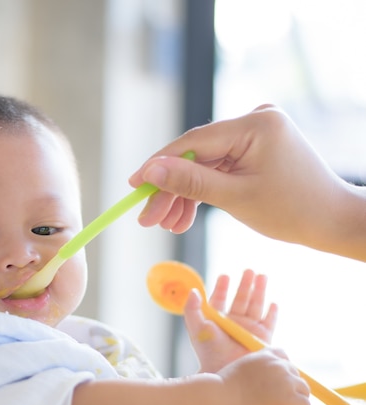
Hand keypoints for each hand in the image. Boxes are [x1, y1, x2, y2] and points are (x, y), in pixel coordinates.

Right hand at [129, 105, 365, 259]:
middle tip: (148, 217)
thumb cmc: (292, 211)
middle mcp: (255, 120)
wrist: (330, 221)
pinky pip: (218, 168)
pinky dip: (203, 192)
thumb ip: (190, 182)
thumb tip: (150, 171)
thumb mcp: (234, 198)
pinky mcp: (253, 148)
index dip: (159, 164)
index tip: (134, 185)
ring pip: (204, 165)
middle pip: (196, 155)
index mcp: (256, 123)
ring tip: (167, 224)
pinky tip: (184, 216)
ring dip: (184, 195)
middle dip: (171, 189)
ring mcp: (255, 133)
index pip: (193, 141)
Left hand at [185, 269, 277, 372]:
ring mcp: (249, 329)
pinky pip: (269, 322)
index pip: (220, 299)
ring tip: (262, 276)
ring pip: (256, 305)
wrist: (226, 371)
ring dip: (259, 290)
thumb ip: (191, 309)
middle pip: (241, 298)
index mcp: (218, 320)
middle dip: (245, 284)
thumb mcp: (196, 328)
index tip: (224, 276)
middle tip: (248, 270)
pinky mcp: (262, 338)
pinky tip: (273, 303)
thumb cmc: (208, 351)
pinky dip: (272, 312)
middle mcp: (234, 322)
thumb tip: (194, 291)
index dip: (222, 287)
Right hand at [218, 348, 310, 404]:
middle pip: (296, 377)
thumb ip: (256, 376)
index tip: (279, 386)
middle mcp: (277, 365)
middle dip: (290, 392)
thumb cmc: (222, 394)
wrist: (219, 403)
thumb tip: (268, 392)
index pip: (282, 356)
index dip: (284, 371)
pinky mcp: (291, 400)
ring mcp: (286, 381)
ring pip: (304, 393)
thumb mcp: (239, 375)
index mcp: (262, 356)